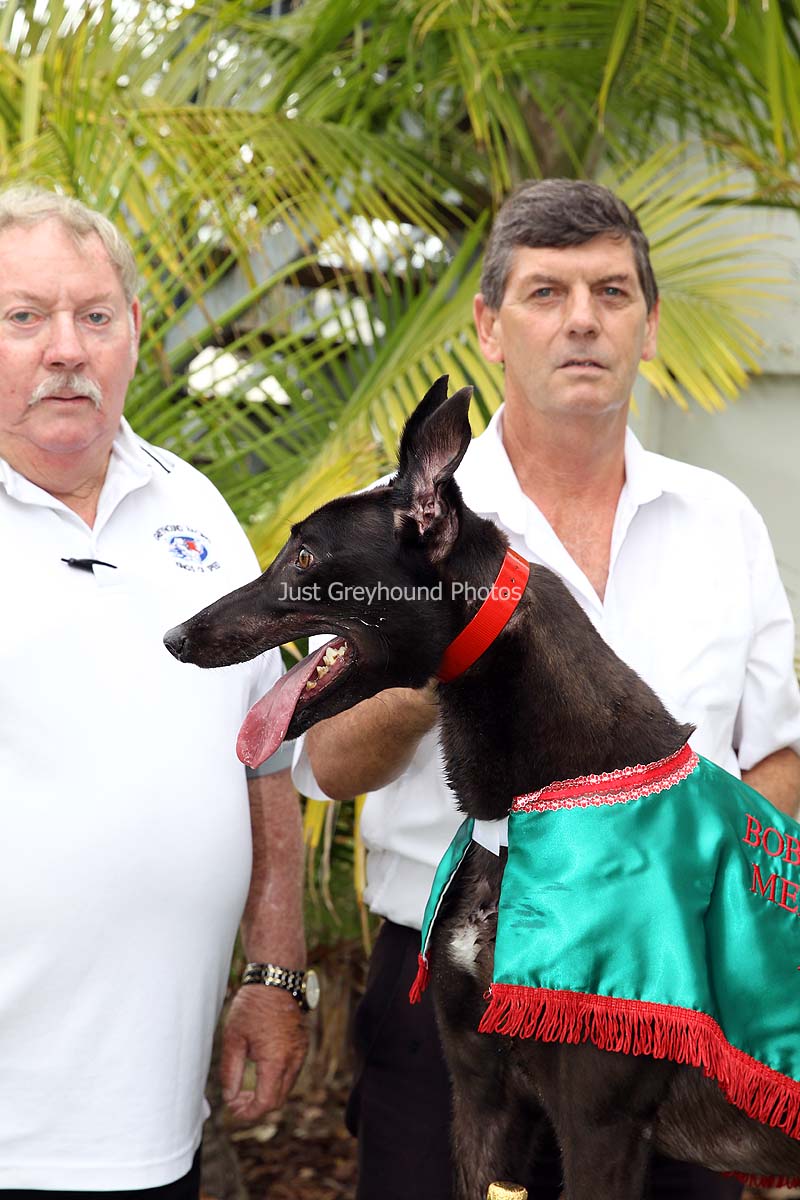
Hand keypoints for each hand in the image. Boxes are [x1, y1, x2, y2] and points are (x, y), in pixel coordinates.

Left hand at [220, 985, 308, 1120]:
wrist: (276, 979)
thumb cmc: (252, 1006)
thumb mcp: (233, 1039)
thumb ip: (230, 1072)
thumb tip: (230, 1097)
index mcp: (276, 1061)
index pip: (265, 1103)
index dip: (248, 1113)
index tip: (232, 1109)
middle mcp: (293, 1060)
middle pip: (278, 1100)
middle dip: (256, 1107)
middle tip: (235, 1101)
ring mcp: (300, 1052)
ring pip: (286, 1087)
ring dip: (267, 1094)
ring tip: (244, 1089)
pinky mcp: (302, 1045)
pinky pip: (291, 1072)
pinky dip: (275, 1080)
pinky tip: (259, 1072)